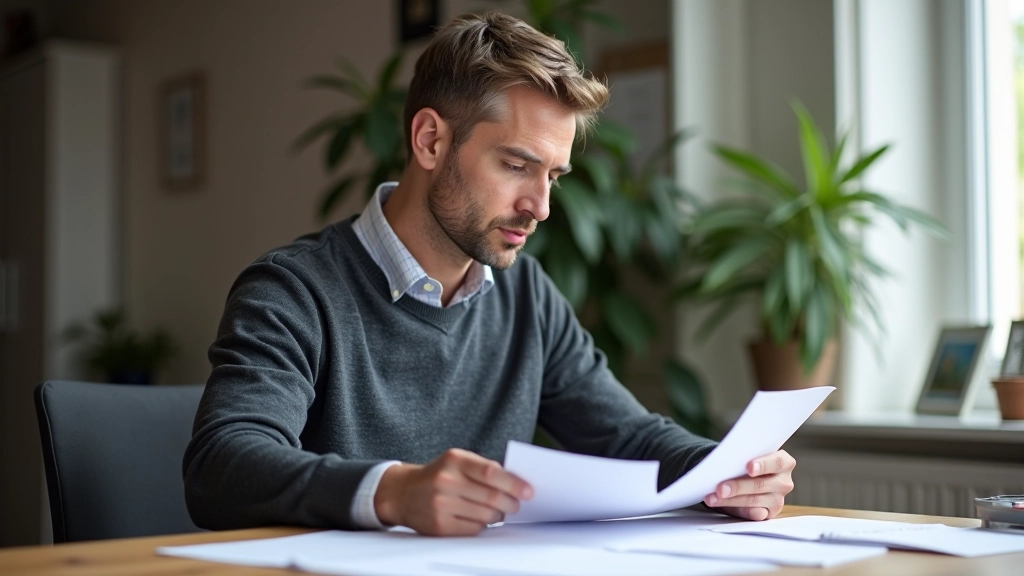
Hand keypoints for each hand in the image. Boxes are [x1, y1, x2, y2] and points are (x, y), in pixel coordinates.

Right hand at [374, 448, 533, 535]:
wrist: (403, 492)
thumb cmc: (438, 475)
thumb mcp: (457, 461)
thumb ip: (483, 468)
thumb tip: (517, 483)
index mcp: (454, 460)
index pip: (491, 472)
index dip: (513, 483)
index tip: (528, 491)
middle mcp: (446, 481)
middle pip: (491, 497)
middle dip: (511, 503)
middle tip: (517, 505)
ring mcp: (441, 504)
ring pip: (486, 515)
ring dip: (498, 515)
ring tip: (497, 511)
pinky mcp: (439, 525)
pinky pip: (474, 528)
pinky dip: (483, 524)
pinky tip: (480, 518)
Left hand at [703, 449, 794, 520]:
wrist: (745, 476)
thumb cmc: (747, 463)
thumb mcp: (748, 457)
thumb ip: (743, 459)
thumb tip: (725, 464)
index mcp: (784, 462)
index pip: (776, 462)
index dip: (763, 465)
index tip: (749, 468)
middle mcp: (784, 482)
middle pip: (761, 484)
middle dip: (738, 486)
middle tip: (720, 488)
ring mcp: (778, 499)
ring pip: (753, 501)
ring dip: (730, 500)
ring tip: (712, 497)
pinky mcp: (769, 513)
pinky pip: (753, 514)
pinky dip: (735, 509)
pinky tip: (722, 505)